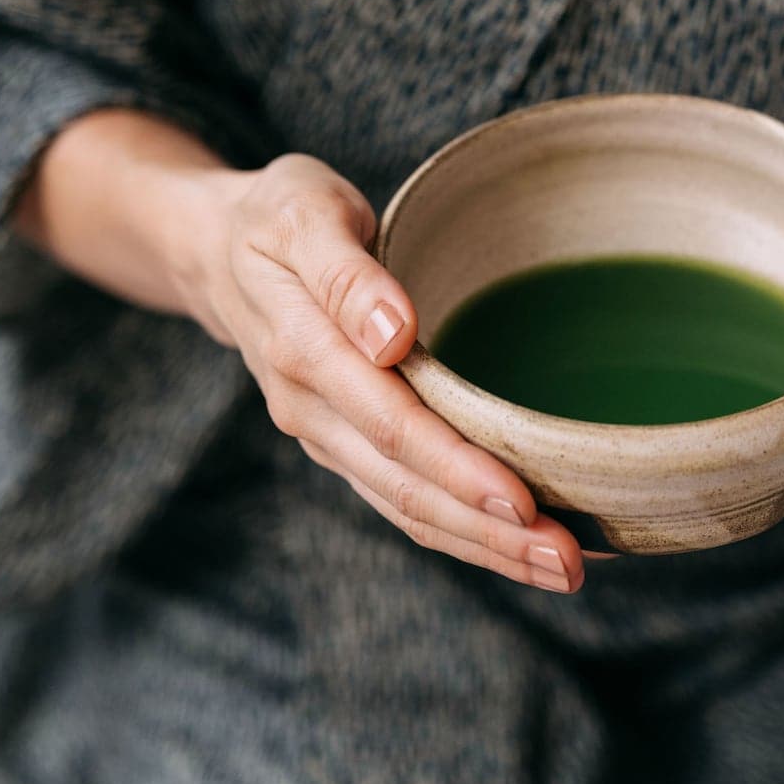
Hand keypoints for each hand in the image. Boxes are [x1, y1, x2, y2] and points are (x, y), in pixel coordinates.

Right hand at [187, 154, 586, 591]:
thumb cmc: (277, 219)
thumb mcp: (304, 214)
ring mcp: (325, 437)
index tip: (521, 500)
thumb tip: (392, 334)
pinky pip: (401, 501)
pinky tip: (516, 546)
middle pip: (405, 487)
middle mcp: (311, 410)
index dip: (455, 468)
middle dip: (487, 531)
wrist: (215, 252)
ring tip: (560, 569)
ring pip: (406, 507)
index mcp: (304, 351)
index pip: (390, 424)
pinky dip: (461, 532)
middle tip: (567, 561)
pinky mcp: (343, 447)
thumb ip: (346, 274)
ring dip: (483, 547)